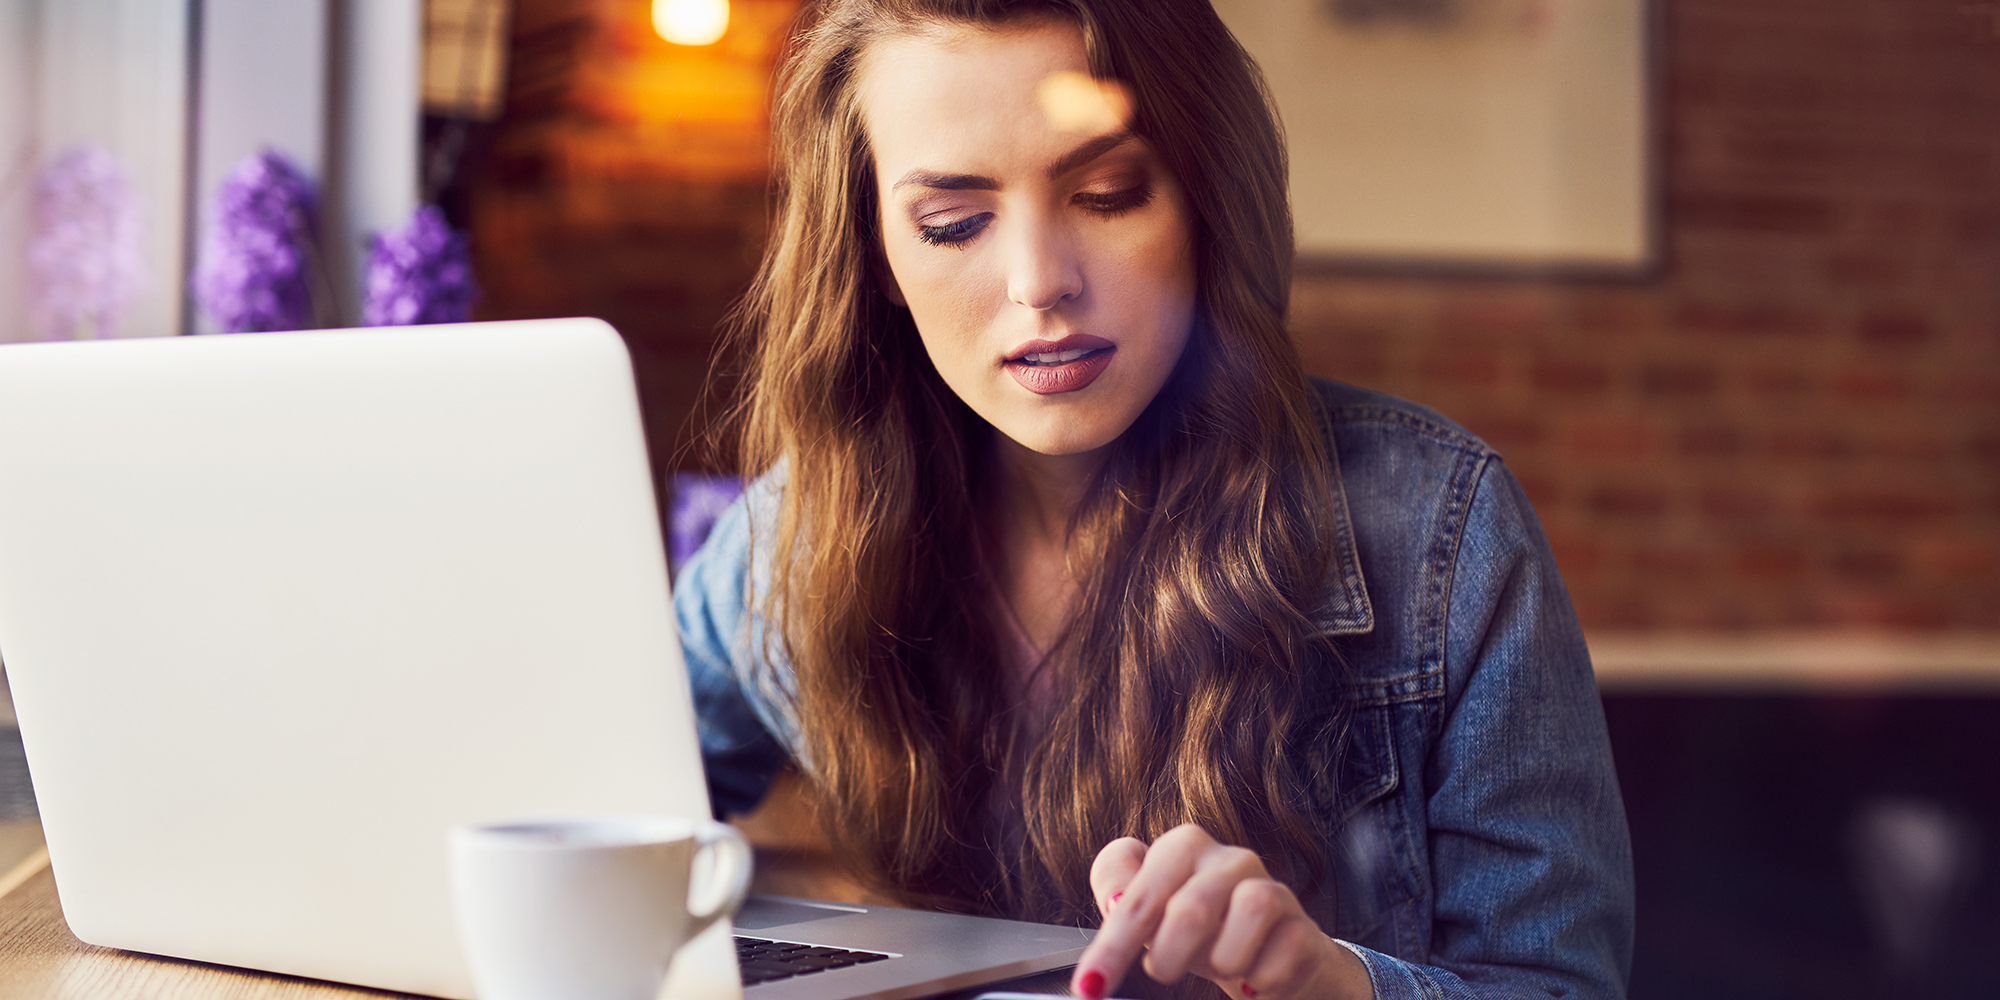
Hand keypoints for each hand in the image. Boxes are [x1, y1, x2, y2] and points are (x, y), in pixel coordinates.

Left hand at [1069, 824, 1370, 999]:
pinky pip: (1283, 954)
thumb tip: (1114, 904)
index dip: (1111, 941)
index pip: (1131, 877)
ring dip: (1225, 959)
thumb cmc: (1203, 935)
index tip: (1092, 986)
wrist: (1276, 959)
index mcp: (1180, 848)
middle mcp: (1226, 858)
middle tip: (1163, 975)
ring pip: (1250, 911)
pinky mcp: (1303, 927)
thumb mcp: (1154, 921)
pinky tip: (1254, 980)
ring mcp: (1270, 888)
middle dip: (1169, 956)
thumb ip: (1125, 904)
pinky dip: (1262, 979)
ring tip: (1221, 968)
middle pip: (1190, 906)